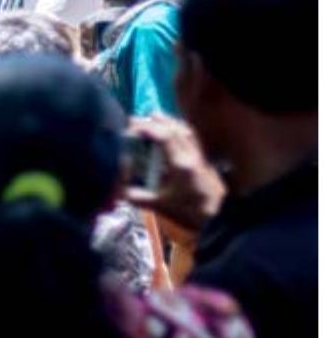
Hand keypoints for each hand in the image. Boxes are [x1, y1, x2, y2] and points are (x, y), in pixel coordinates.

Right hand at [125, 115, 225, 239]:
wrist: (218, 219)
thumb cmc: (188, 212)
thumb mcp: (159, 206)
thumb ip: (137, 197)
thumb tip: (119, 190)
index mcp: (180, 165)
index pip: (165, 137)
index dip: (148, 127)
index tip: (132, 125)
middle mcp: (191, 156)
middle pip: (175, 129)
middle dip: (155, 121)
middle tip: (137, 119)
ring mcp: (199, 156)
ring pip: (185, 130)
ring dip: (168, 122)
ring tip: (154, 119)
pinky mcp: (203, 160)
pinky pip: (191, 137)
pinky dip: (178, 129)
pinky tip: (171, 131)